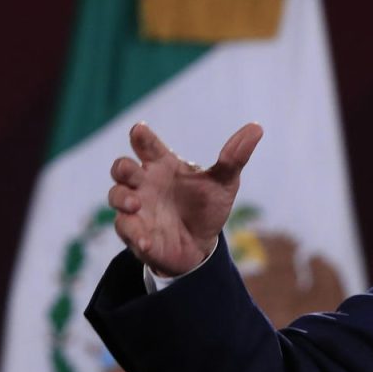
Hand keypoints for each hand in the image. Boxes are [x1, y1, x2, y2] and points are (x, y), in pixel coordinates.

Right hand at [108, 122, 263, 276]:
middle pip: (122, 168)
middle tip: (132, 170)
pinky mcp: (135, 232)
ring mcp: (136, 207)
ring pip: (115, 196)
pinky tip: (147, 240)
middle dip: (122, 167)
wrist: (201, 244)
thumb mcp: (224, 182)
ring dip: (122, 198)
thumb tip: (257, 127)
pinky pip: (126, 230)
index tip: (140, 130)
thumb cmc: (207, 206)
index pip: (147, 146)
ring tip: (136, 203)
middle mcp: (144, 183)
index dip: (141, 137)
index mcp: (163, 165)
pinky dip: (135, 234)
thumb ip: (234, 157)